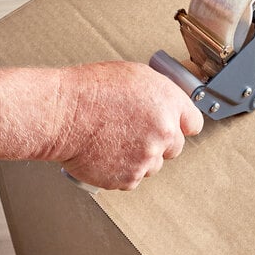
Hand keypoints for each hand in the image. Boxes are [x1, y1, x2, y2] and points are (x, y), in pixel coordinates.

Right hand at [57, 61, 202, 189]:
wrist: (60, 115)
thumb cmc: (90, 92)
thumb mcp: (135, 76)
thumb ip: (161, 96)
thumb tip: (171, 109)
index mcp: (169, 104)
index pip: (194, 123)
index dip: (182, 125)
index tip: (176, 127)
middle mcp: (164, 133)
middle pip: (175, 148)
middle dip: (159, 143)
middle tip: (134, 133)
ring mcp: (147, 158)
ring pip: (152, 165)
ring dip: (139, 158)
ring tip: (114, 141)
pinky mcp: (129, 178)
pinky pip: (132, 178)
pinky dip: (121, 170)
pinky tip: (106, 153)